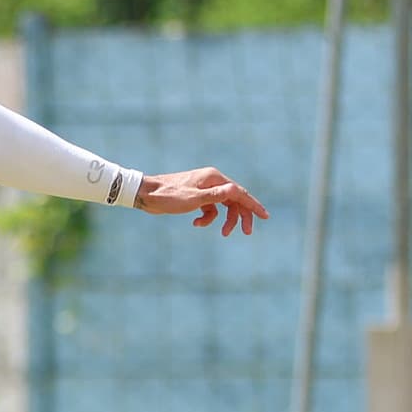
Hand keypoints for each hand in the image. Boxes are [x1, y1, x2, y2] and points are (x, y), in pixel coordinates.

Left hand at [136, 167, 269, 235]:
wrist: (146, 194)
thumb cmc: (168, 196)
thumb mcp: (193, 199)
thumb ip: (215, 196)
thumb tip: (236, 191)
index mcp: (214, 178)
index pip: (240, 192)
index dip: (253, 205)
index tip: (265, 216)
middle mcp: (212, 181)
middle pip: (234, 199)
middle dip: (240, 216)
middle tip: (246, 232)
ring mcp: (204, 188)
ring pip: (223, 205)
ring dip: (223, 220)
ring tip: (222, 234)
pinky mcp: (196, 196)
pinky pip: (210, 208)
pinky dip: (207, 217)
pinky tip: (197, 223)